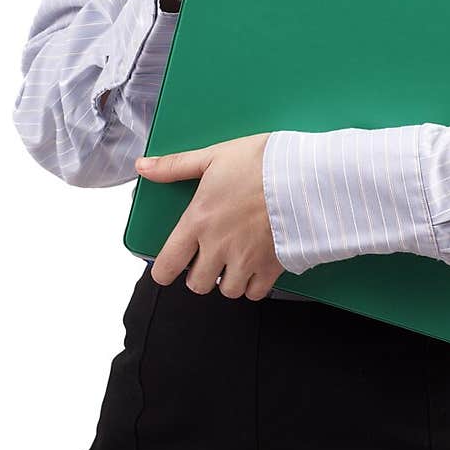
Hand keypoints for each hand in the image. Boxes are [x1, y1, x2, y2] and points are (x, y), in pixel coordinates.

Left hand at [135, 132, 284, 300]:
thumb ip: (175, 166)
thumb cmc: (261, 162)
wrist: (306, 175)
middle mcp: (218, 247)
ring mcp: (246, 260)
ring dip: (227, 280)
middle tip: (209, 258)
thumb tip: (143, 166)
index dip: (163, 272)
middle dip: (200, 274)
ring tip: (235, 261)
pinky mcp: (271, 267)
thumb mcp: (214, 156)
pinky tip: (256, 266)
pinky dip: (253, 285)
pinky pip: (255, 292)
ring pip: (227, 290)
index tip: (168, 268)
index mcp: (198, 221)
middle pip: (197, 284)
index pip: (167, 265)